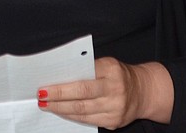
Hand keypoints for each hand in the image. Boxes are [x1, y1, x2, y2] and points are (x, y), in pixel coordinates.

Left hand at [37, 58, 172, 129]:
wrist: (144, 91)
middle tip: (41, 98)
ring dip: (61, 109)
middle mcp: (115, 90)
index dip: (61, 87)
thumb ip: (86, 69)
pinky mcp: (114, 122)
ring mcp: (115, 109)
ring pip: (82, 112)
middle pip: (80, 97)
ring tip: (47, 106)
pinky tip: (61, 112)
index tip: (44, 87)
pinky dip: (72, 116)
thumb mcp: (106, 64)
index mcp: (111, 71)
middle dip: (57, 99)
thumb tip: (58, 77)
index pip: (82, 80)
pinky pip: (87, 120)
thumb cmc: (118, 75)